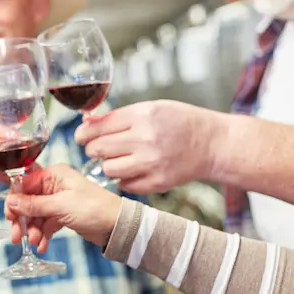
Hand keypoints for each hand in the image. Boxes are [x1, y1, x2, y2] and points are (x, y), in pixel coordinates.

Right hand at [4, 164, 120, 251]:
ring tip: (35, 243)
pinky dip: (43, 234)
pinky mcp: (63, 215)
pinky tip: (42, 245)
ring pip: (36, 215)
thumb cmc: (94, 208)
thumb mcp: (61, 205)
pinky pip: (46, 224)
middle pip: (28, 201)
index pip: (25, 183)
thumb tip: (12, 201)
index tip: (10, 215)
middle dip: (22, 219)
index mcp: (55, 175)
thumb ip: (34, 204)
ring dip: (33, 230)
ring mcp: (58, 201)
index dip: (16, 200)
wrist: (117, 226)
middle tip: (17, 235)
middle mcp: (55, 185)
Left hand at [75, 100, 228, 193]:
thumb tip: (87, 123)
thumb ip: (119, 117)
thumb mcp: (151, 108)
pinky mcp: (157, 182)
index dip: (83, 133)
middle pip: (98, 149)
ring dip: (108, 164)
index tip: (80, 136)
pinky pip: (125, 184)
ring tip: (118, 158)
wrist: (213, 144)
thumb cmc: (180, 122)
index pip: (97, 128)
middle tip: (98, 148)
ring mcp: (151, 163)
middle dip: (93, 148)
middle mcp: (145, 140)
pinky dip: (124, 178)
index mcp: (142, 116)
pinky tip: (134, 169)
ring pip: (108, 169)